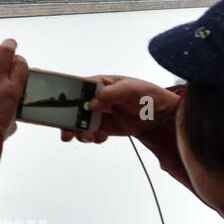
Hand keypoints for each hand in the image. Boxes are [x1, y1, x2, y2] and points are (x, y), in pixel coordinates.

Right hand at [58, 75, 179, 143]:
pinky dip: (93, 138)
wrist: (161, 115)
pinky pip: (92, 134)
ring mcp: (98, 114)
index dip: (66, 98)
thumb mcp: (130, 89)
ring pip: (79, 124)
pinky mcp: (104, 127)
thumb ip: (110, 94)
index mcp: (97, 84)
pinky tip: (101, 137)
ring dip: (80, 132)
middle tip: (67, 132)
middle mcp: (94, 99)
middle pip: (73, 109)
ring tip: (89, 137)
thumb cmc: (147, 94)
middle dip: (67, 121)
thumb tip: (91, 104)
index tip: (61, 108)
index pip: (75, 89)